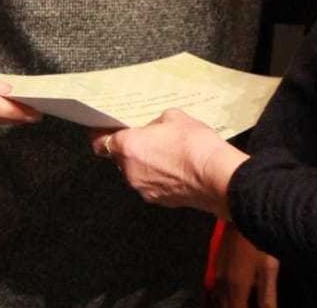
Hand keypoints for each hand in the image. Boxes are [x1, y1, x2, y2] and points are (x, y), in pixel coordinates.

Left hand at [92, 109, 246, 216]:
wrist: (217, 176)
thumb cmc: (194, 144)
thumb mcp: (174, 117)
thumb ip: (155, 123)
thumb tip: (152, 129)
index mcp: (128, 146)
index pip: (99, 143)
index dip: (100, 135)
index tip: (103, 130)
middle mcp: (130, 171)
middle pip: (119, 158)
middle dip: (129, 148)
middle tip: (146, 137)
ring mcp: (143, 189)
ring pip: (135, 172)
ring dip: (144, 163)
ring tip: (166, 152)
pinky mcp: (158, 200)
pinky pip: (150, 184)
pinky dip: (157, 176)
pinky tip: (175, 167)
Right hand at [208, 224, 278, 307]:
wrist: (239, 212)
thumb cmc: (258, 240)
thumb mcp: (268, 268)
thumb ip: (267, 296)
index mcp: (236, 288)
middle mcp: (222, 285)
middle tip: (252, 304)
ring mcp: (217, 275)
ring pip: (220, 301)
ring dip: (231, 305)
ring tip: (245, 301)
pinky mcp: (217, 266)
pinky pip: (216, 291)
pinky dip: (225, 298)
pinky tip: (236, 295)